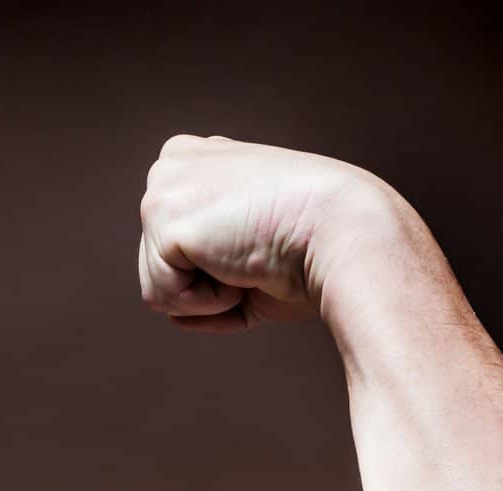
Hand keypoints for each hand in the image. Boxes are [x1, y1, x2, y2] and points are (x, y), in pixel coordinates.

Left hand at [137, 133, 391, 334]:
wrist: (346, 235)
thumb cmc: (317, 251)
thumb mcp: (257, 252)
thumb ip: (211, 271)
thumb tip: (173, 315)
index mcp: (201, 163)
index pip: (178, 247)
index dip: (220, 269)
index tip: (264, 243)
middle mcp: (175, 164)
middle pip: (160, 266)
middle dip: (209, 282)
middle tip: (259, 252)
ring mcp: (165, 185)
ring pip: (156, 286)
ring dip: (209, 292)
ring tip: (251, 256)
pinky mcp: (163, 216)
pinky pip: (163, 296)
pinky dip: (206, 301)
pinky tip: (240, 264)